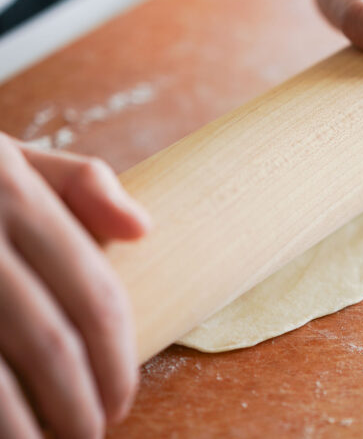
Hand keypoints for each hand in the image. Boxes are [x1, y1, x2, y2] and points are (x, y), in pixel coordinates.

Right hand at [0, 132, 150, 437]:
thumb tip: (142, 229)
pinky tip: (9, 434)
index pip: (95, 294)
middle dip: (80, 405)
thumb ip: (81, 184)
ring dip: (29, 430)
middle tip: (92, 433)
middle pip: (51, 343)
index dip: (117, 360)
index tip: (122, 398)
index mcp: (12, 192)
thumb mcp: (12, 159)